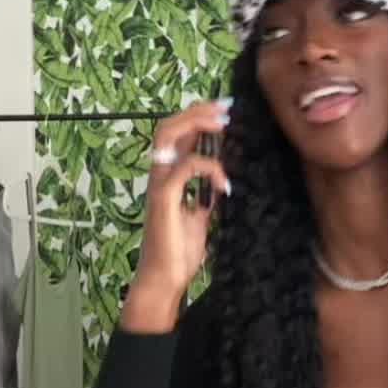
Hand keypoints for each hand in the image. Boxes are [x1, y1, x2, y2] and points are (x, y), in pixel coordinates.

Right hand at [125, 100, 231, 325]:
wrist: (165, 279)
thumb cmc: (179, 251)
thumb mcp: (202, 217)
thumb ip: (208, 196)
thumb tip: (226, 182)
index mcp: (170, 176)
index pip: (180, 134)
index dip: (200, 117)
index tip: (227, 110)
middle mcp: (161, 175)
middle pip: (169, 125)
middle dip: (198, 111)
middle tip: (227, 109)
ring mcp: (160, 184)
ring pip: (168, 135)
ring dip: (197, 124)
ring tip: (224, 125)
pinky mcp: (163, 198)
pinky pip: (185, 168)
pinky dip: (209, 168)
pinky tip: (226, 184)